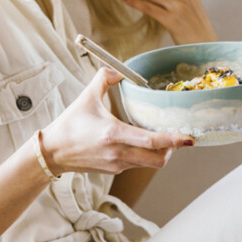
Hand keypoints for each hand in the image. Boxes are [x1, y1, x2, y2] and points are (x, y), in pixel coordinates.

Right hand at [41, 68, 192, 175]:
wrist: (53, 151)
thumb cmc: (70, 123)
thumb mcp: (87, 96)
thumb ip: (105, 78)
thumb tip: (121, 70)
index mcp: (113, 134)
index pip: (151, 141)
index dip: (173, 140)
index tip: (188, 138)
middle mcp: (118, 153)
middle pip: (157, 159)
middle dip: (172, 150)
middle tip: (177, 138)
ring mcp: (116, 165)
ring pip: (149, 164)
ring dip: (159, 153)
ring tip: (160, 139)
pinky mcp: (113, 171)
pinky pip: (136, 164)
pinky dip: (143, 155)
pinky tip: (139, 143)